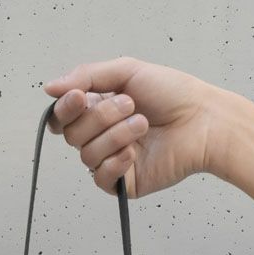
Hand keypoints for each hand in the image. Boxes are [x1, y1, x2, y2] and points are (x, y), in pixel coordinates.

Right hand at [42, 56, 253, 231]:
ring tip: (143, 124)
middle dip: (100, 116)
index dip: (65, 109)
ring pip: (87, 154)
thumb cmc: (172, 93)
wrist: (204, 120)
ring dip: (114, 135)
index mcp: (98, 110)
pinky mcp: (125, 183)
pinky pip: (100, 178)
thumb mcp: (126, 71)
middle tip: (131, 105)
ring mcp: (112, 161)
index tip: (80, 97)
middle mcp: (101, 137)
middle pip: (73, 134)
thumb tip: (49, 90)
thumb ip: (87, 76)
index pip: (63, 117)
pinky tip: (135, 152)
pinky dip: (114, 162)